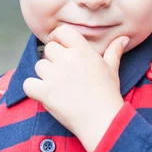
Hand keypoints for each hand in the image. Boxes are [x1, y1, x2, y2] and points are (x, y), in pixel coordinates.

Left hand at [23, 24, 128, 151]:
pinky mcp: (45, 92)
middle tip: (64, 72)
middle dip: (54, 59)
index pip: (62, 31)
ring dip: (45, 74)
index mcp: (82, 51)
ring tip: (58, 85)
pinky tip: (43, 93)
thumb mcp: (112, 69)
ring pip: (39, 65)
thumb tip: (124, 38)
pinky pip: (28, 84)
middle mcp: (67, 60)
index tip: (60, 45)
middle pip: (49, 49)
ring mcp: (54, 76)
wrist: (103, 120)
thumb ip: (114, 50)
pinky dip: (33, 88)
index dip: (58, 37)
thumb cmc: (108, 94)